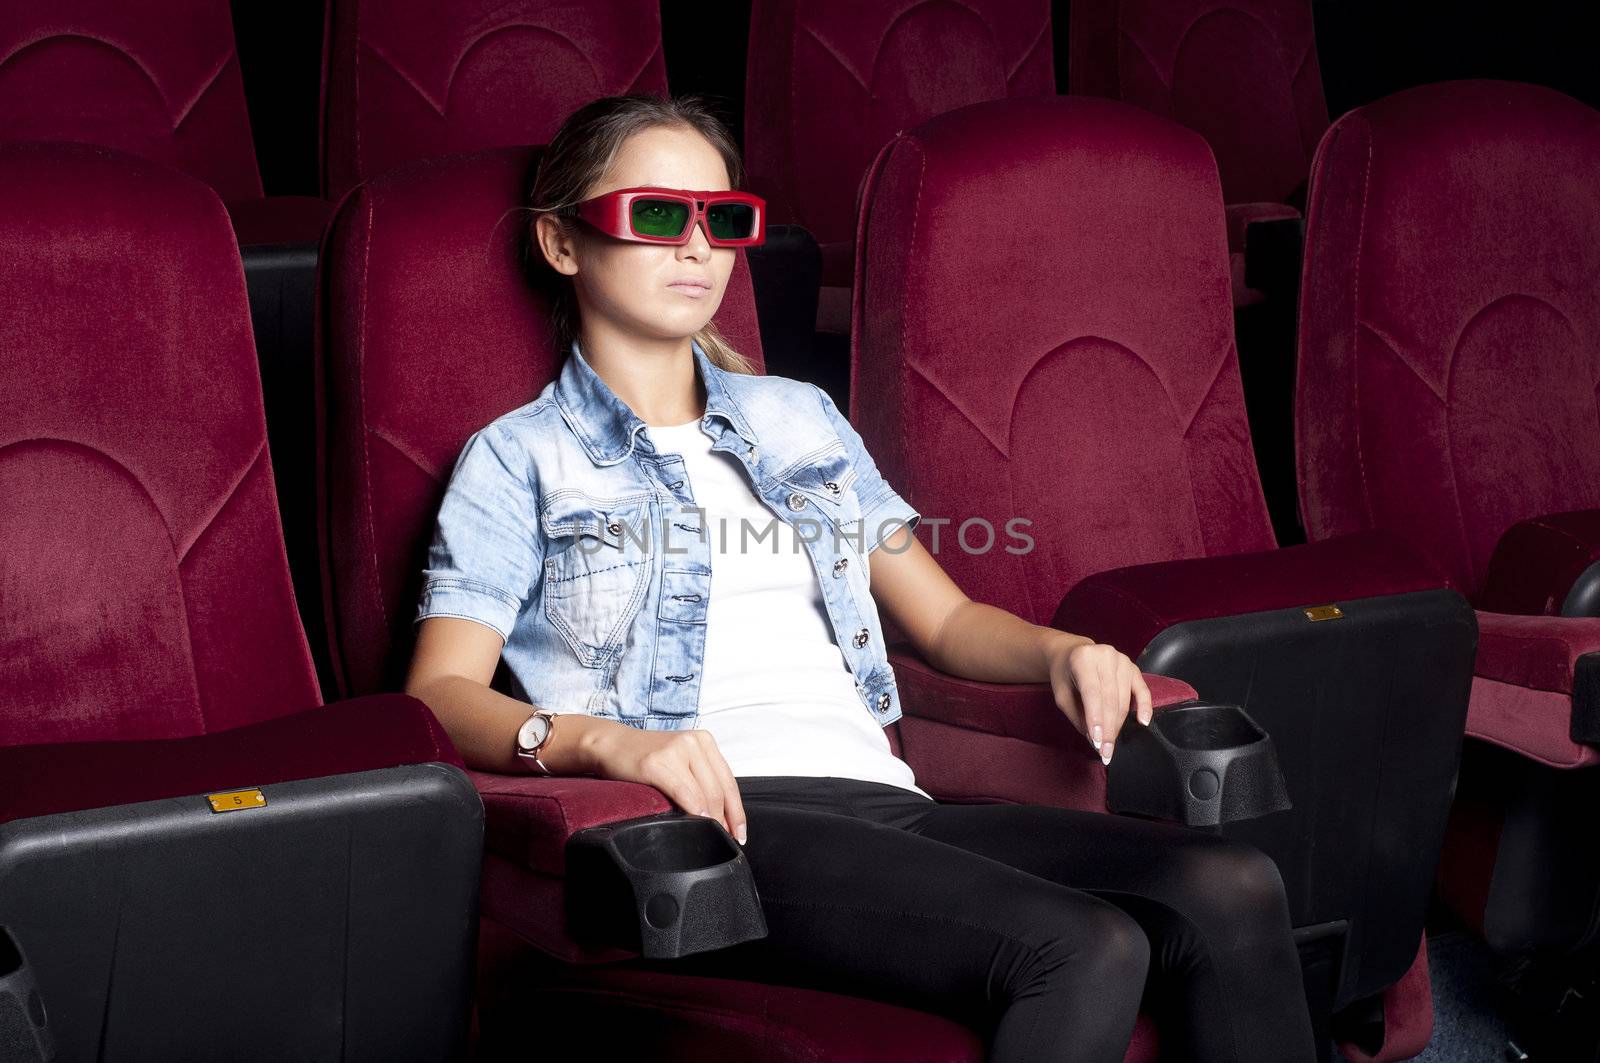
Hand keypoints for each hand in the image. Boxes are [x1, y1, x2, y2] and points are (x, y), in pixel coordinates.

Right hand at [588, 725, 748, 844]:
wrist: (611, 745)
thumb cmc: (646, 757)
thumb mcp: (681, 760)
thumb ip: (700, 777)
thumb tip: (721, 812)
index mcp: (704, 741)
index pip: (729, 781)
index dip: (737, 810)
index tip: (739, 832)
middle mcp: (694, 742)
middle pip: (719, 789)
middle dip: (726, 819)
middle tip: (726, 839)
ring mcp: (676, 750)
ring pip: (705, 793)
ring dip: (712, 819)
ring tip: (713, 836)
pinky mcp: (657, 763)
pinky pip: (684, 793)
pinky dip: (695, 810)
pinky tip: (699, 822)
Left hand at [1048, 640, 1151, 764]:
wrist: (1072, 653)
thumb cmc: (1065, 675)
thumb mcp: (1062, 695)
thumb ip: (1077, 716)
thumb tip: (1096, 741)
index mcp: (1083, 658)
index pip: (1092, 693)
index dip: (1096, 719)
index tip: (1098, 742)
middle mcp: (1105, 655)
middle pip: (1110, 699)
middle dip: (1109, 728)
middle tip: (1106, 751)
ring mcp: (1122, 660)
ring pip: (1124, 699)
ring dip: (1119, 724)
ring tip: (1112, 743)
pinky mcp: (1133, 667)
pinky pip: (1143, 690)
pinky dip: (1145, 707)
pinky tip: (1142, 722)